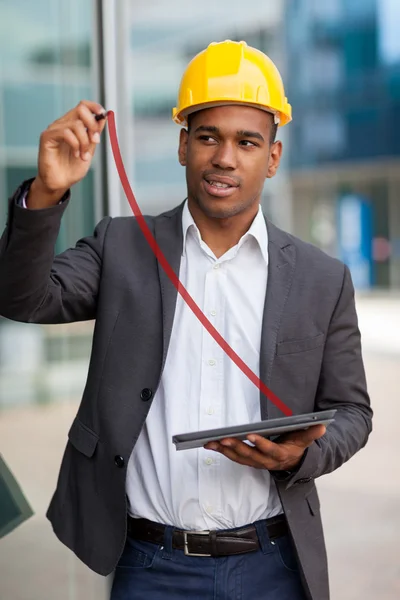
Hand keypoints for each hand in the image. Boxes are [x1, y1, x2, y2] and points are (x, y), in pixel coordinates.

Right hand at [27, 100, 106, 207]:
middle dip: (92, 125)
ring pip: (76, 124)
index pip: (83, 106)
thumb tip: (103, 118)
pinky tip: (76, 155)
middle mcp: (63, 124)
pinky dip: (75, 145)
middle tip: (95, 141)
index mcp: (73, 125)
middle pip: (80, 109)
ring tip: (83, 156)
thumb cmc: (72, 168)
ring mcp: (54, 129)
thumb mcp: (89, 150)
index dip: (95, 107)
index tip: (103, 116)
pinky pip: (65, 132)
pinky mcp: (47, 137)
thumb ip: (94, 134)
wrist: (60, 183)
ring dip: (84, 142)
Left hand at [204, 424, 325, 470]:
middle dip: (236, 447)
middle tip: (224, 438)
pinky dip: (224, 452)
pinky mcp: (249, 461)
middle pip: (250, 456)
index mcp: (280, 455)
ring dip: (225, 451)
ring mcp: (257, 463)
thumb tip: (322, 426)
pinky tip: (212, 444)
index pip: (270, 450)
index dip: (261, 444)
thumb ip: (311, 433)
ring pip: (239, 458)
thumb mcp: (305, 440)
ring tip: (212, 442)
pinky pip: (235, 458)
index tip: (251, 436)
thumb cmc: (297, 448)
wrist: (293, 464)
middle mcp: (266, 461)